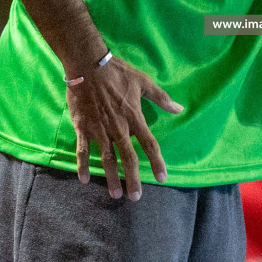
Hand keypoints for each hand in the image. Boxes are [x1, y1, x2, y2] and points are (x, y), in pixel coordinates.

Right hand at [66, 53, 182, 199]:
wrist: (88, 64)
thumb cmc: (117, 72)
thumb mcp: (143, 82)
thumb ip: (161, 98)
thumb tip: (179, 109)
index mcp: (134, 117)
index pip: (149, 144)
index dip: (157, 162)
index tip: (163, 177)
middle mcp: (118, 128)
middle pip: (128, 158)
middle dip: (132, 179)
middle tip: (136, 197)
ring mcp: (99, 129)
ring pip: (107, 158)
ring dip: (111, 177)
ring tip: (115, 194)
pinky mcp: (83, 127)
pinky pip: (83, 149)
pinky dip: (82, 165)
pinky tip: (83, 179)